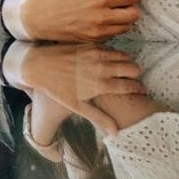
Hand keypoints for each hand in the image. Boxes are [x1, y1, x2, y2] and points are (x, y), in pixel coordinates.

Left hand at [10, 42, 144, 136]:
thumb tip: (116, 133)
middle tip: (132, 80)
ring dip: (128, 63)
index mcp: (100, 85)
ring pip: (126, 56)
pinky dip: (116, 55)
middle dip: (136, 75)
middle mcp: (101, 68)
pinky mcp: (91, 45)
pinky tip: (110, 62)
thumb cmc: (57, 88)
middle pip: (133, 68)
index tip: (140, 91)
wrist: (38, 65)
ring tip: (123, 71)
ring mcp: (96, 55)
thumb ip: (99, 118)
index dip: (139, 89)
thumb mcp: (77, 106)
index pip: (131, 86)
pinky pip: (113, 49)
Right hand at [15, 0, 143, 41]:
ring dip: (124, 20)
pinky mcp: (92, 40)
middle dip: (133, 8)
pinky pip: (112, 36)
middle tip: (126, 3)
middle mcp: (101, 17)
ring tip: (116, 12)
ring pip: (125, 28)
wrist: (36, 19)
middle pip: (134, 16)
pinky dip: (113, 28)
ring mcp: (97, 31)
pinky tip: (104, 20)